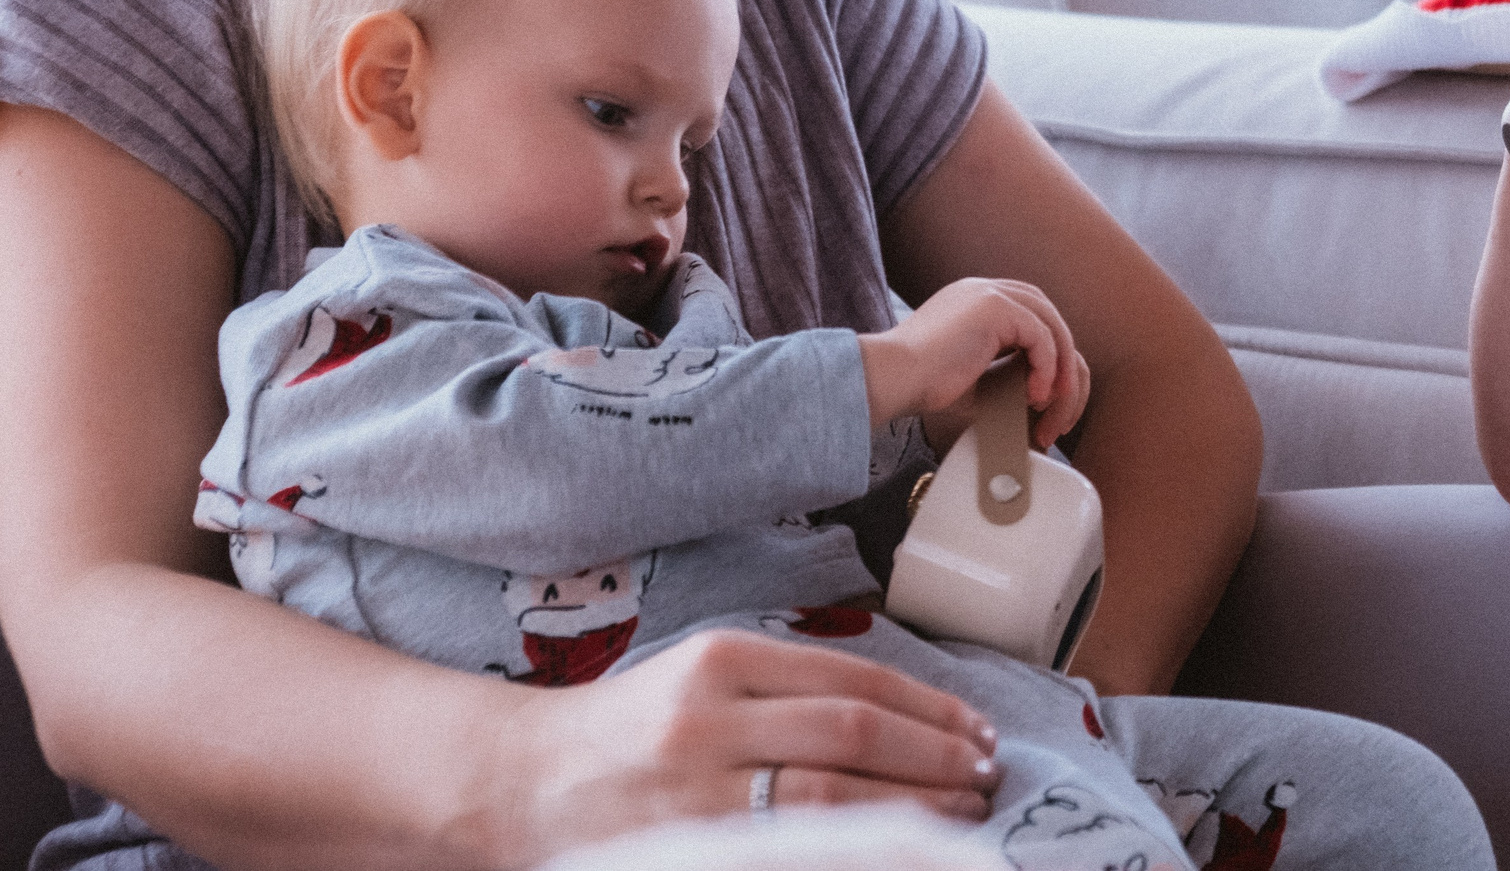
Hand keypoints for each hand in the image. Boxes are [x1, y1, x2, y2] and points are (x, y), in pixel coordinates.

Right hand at [506, 629, 1002, 854]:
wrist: (523, 780)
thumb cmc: (634, 727)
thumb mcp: (708, 677)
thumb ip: (793, 688)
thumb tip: (909, 718)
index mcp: (723, 660)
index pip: (856, 681)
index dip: (932, 709)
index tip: (979, 731)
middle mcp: (709, 720)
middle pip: (854, 736)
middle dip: (936, 757)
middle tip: (985, 775)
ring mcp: (694, 792)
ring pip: (830, 797)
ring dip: (911, 806)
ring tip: (960, 813)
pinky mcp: (682, 845)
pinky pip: (785, 849)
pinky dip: (849, 848)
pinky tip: (889, 850)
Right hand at [861, 277, 1091, 449]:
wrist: (892, 377)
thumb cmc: (921, 385)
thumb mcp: (971, 373)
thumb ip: (1002, 369)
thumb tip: (1036, 390)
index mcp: (972, 301)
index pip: (1026, 313)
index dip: (1044, 349)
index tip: (1045, 390)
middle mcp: (982, 289)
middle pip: (1044, 312)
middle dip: (1060, 354)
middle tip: (1064, 396)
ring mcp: (988, 293)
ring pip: (1048, 322)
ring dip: (1060, 364)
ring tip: (1054, 401)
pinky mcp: (994, 307)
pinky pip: (1040, 335)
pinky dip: (1046, 368)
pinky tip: (1034, 396)